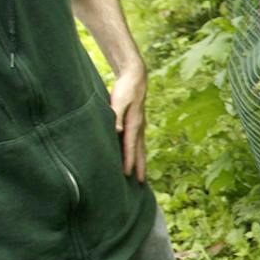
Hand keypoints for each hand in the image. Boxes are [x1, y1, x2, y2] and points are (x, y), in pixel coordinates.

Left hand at [110, 66, 147, 181]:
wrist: (135, 77)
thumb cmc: (125, 88)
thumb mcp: (118, 100)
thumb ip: (116, 115)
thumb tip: (118, 130)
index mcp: (134, 123)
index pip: (130, 146)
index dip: (129, 161)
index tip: (127, 174)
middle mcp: (140, 127)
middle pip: (140, 150)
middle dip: (140, 166)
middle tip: (142, 182)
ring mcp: (141, 125)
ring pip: (141, 147)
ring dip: (141, 161)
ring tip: (142, 174)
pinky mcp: (138, 122)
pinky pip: (139, 141)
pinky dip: (139, 151)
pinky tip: (136, 155)